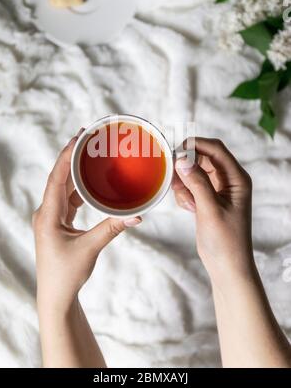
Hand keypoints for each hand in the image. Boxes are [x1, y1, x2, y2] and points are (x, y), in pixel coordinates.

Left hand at [33, 129, 141, 313]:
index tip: (79, 137)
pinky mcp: (59, 223)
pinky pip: (69, 199)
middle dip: (72, 157)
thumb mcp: (90, 248)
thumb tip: (137, 215)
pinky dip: (80, 188)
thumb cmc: (66, 274)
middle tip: (88, 138)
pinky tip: (91, 182)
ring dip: (76, 171)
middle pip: (59, 178)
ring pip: (64, 188)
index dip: (66, 155)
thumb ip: (112, 228)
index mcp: (48, 215)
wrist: (56, 296)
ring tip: (90, 155)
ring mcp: (52, 218)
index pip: (56, 178)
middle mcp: (47, 212)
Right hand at [172, 138, 252, 282]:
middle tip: (173, 179)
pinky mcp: (208, 198)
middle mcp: (229, 180)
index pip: (216, 149)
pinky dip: (185, 193)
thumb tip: (182, 159)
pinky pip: (191, 185)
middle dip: (186, 167)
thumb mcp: (209, 210)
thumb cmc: (226, 241)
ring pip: (194, 171)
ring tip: (187, 202)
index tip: (175, 151)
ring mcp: (218, 189)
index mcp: (237, 178)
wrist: (227, 266)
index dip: (195, 145)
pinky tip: (189, 209)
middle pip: (203, 158)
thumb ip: (197, 182)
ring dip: (184, 183)